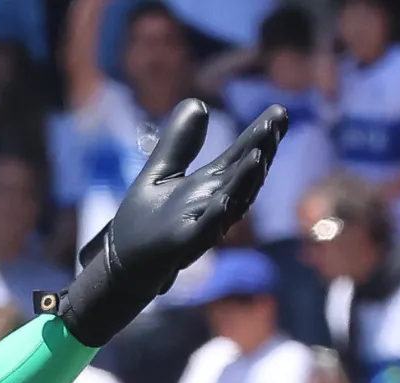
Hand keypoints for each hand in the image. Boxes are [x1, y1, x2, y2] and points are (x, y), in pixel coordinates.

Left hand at [58, 100, 286, 345]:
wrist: (121, 262)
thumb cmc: (144, 221)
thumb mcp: (160, 172)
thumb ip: (179, 142)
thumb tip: (198, 103)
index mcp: (209, 185)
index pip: (240, 156)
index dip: (259, 136)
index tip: (278, 111)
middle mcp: (212, 204)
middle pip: (243, 177)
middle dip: (261, 151)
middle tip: (274, 124)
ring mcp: (200, 226)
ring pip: (231, 203)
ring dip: (245, 181)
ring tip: (258, 155)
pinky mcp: (180, 246)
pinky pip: (203, 232)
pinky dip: (215, 218)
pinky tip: (223, 200)